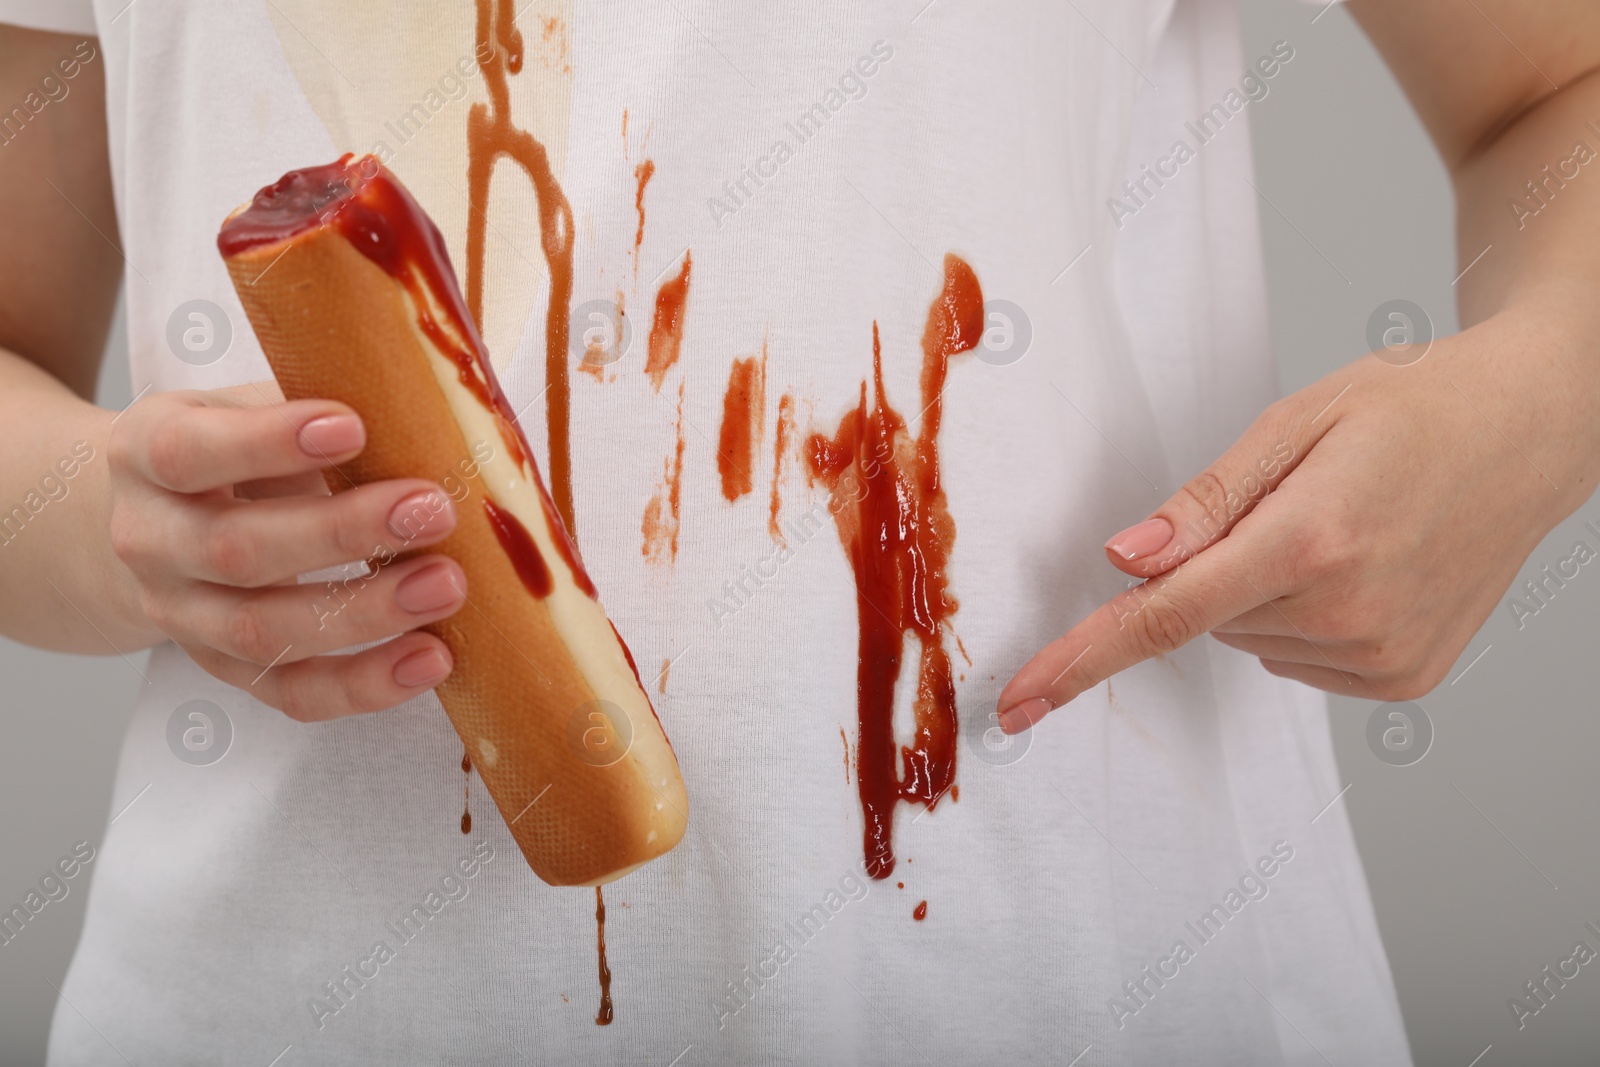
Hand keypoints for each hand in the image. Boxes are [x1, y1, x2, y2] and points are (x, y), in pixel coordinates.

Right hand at [107, 384, 466, 720]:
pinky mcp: (226, 669)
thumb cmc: (235, 448)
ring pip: (263, 631)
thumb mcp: (252, 405)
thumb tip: (422, 403)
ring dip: (365, 614)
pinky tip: (431, 659)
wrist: (164, 519)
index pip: (190, 451)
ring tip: (447, 586)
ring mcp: (184, 615)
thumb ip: (314, 400)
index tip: (353, 426)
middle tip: (434, 510)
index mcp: (147, 454)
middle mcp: (151, 541)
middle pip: (236, 550)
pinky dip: (364, 684)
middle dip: (342, 533)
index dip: (268, 443)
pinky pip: (291, 693)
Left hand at [996, 309, 1599, 733]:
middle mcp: (1348, 612)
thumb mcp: (1297, 422)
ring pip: (1249, 639)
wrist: (1531, 432)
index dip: (1079, 660)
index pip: (1163, 617)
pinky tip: (1361, 566)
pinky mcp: (1403, 679)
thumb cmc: (1413, 406)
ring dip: (1264, 591)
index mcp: (1311, 539)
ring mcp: (1382, 656)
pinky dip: (1304, 619)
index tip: (1017, 704)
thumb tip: (1122, 563)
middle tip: (1294, 502)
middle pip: (1205, 617)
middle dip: (1218, 566)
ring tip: (1342, 526)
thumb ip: (1203, 503)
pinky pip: (1297, 660)